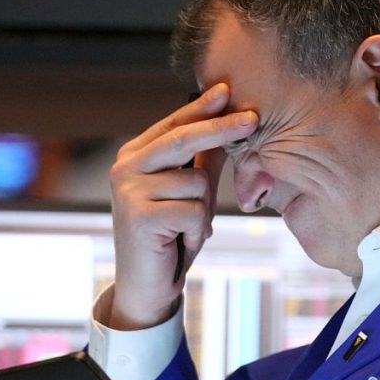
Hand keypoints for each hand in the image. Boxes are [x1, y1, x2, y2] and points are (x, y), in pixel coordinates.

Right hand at [108, 83, 257, 329]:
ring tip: (186, 229)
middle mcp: (125, 168)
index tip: (226, 91)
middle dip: (222, 130)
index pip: (173, 125)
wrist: (146, 287)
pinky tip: (179, 241)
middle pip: (184, 139)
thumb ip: (203, 162)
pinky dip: (197, 230)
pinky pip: (194, 211)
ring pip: (197, 182)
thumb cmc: (169, 238)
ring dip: (204, 210)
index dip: (201, 109)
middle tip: (254, 119)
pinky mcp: (139, 216)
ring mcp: (128, 191)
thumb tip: (230, 126)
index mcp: (134, 157)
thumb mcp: (190, 195)